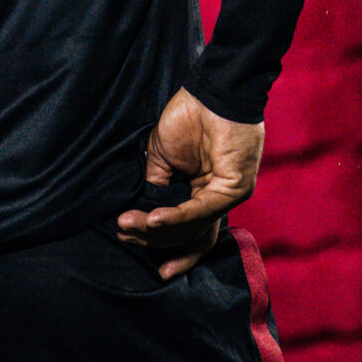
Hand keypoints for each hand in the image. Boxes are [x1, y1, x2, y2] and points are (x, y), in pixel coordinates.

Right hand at [117, 88, 263, 280]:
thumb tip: (144, 217)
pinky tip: (153, 219)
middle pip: (191, 236)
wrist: (210, 91)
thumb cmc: (188, 117)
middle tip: (126, 236)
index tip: (157, 270)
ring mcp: (231, 194)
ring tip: (130, 225)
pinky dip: (176, 216)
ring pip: (194, 227)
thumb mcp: (161, 158)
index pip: (194, 234)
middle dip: (155, 241)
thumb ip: (157, 188)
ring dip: (158, 230)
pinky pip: (202, 210)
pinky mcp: (235, 186)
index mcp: (206, 192)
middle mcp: (220, 198)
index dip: (174, 253)